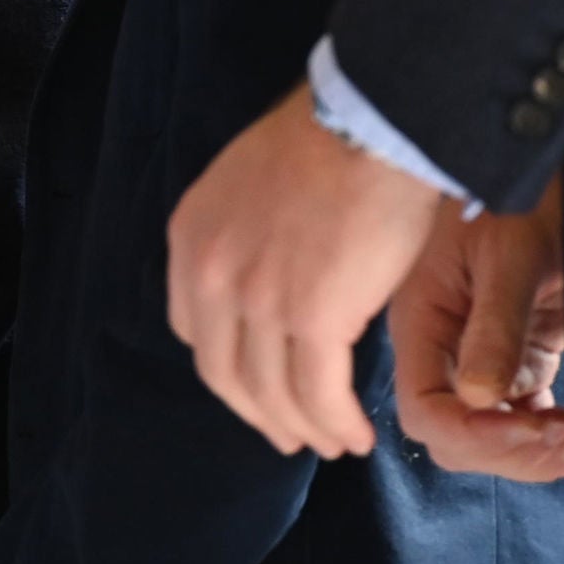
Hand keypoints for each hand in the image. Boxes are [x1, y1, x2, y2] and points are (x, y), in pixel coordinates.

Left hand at [166, 83, 450, 458]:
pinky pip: (319, 393)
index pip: (194, 329)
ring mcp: (257, 299)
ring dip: (305, 428)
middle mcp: (210, 273)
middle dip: (260, 415)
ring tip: (335, 444)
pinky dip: (336, 422)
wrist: (373, 120)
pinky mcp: (312, 318)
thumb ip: (248, 235)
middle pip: (225, 373)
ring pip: (273, 393)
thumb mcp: (254, 183)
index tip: (256, 389)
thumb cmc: (333, 137)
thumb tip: (279, 273)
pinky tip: (357, 434)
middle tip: (291, 437)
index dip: (228, 369)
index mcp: (191, 237)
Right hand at [387, 181, 563, 477]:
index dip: (472, 434)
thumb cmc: (518, 194)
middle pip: (455, 438)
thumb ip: (495, 325)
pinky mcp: (511, 357)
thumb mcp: (510, 253)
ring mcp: (475, 357)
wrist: (541, 162)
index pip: (424, 410)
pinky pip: (518, 417)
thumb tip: (482, 401)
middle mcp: (440, 349)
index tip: (533, 429)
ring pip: (489, 437)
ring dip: (536, 454)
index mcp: (422, 324)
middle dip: (513, 454)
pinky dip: (547, 436)